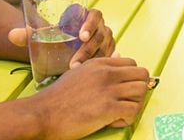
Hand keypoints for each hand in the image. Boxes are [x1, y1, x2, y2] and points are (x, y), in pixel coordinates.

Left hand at [7, 8, 114, 65]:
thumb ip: (28, 34)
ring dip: (94, 60)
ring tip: (77, 71)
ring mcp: (107, 40)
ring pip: (106, 48)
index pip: (95, 15)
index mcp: (88, 16)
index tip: (80, 36)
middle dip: (88, 49)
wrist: (68, 46)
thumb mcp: (46, 35)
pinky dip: (107, 64)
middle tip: (74, 63)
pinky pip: (111, 59)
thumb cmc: (58, 38)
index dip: (90, 24)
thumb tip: (11, 35)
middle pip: (100, 35)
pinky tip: (101, 72)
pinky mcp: (110, 53)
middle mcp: (101, 27)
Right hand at [26, 57, 150, 138]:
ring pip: (142, 91)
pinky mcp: (107, 108)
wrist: (41, 114)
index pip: (132, 63)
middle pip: (142, 74)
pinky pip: (134, 111)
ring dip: (135, 104)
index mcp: (100, 63)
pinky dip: (127, 119)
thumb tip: (117, 59)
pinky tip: (112, 122)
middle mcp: (107, 72)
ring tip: (119, 113)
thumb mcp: (78, 73)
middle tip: (125, 103)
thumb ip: (98, 69)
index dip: (130, 79)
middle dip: (138, 90)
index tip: (120, 92)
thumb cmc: (57, 98)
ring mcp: (108, 89)